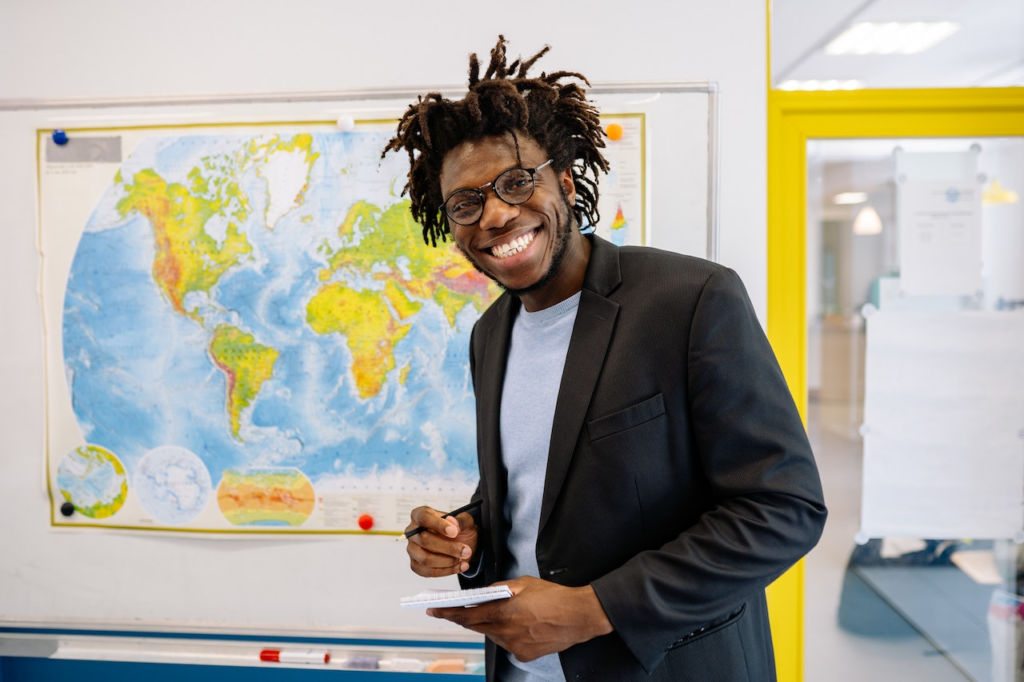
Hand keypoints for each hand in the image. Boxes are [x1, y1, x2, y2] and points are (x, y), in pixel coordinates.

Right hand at [405, 505, 478, 577]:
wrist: (461, 543)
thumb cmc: (459, 529)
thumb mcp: (465, 520)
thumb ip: (461, 520)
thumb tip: (453, 523)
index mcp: (420, 514)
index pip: (424, 518)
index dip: (438, 525)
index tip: (454, 532)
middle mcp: (412, 532)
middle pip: (425, 540)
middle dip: (448, 547)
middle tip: (466, 550)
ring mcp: (412, 549)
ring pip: (426, 559)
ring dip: (448, 561)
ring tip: (463, 559)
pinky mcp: (416, 565)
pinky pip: (429, 571)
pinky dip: (446, 571)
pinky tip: (460, 566)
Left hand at [425, 576, 613, 661]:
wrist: (579, 616)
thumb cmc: (554, 596)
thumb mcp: (524, 583)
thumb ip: (501, 589)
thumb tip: (486, 592)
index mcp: (503, 612)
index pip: (466, 615)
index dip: (448, 613)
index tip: (434, 610)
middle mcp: (505, 632)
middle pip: (476, 627)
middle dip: (464, 618)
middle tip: (453, 611)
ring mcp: (514, 646)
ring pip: (492, 635)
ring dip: (490, 625)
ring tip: (499, 614)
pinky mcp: (524, 655)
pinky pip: (508, 644)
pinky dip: (508, 634)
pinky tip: (520, 625)